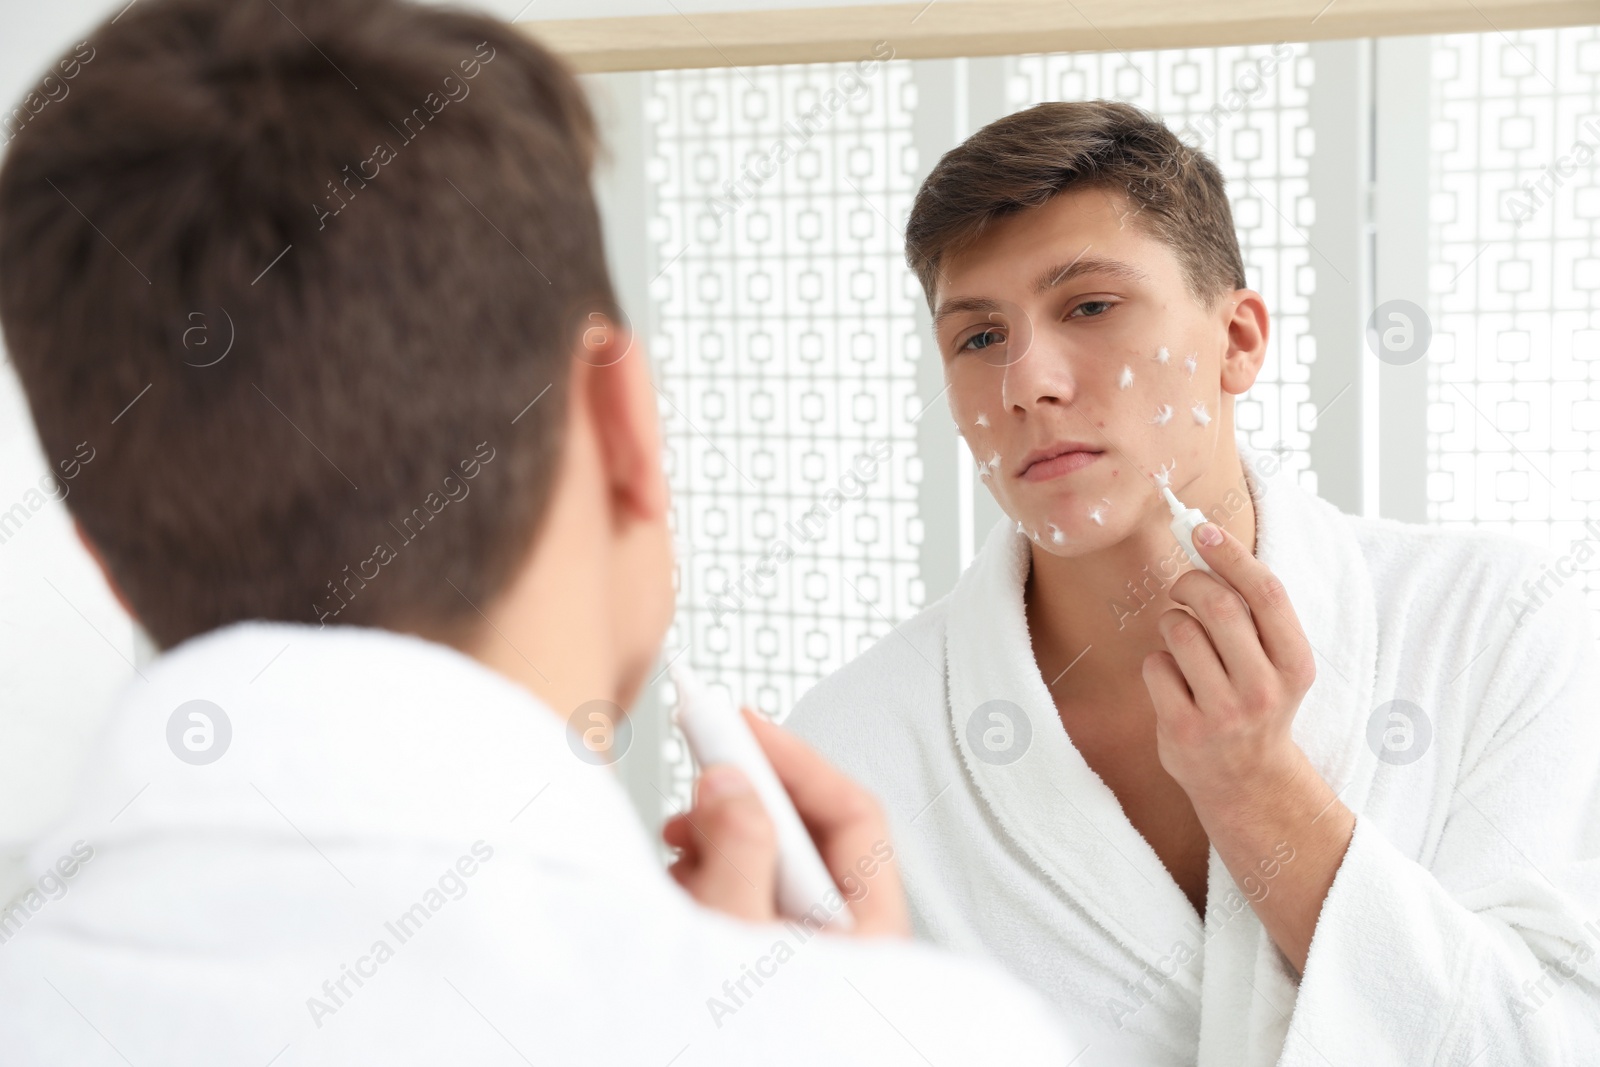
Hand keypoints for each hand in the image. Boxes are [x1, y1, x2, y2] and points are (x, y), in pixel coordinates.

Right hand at [663, 708, 910, 937]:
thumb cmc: (743, 1058)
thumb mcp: (737, 940)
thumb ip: (740, 854)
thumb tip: (729, 782)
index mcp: (868, 933)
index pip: (854, 815)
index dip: (797, 761)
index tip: (744, 725)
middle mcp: (840, 937)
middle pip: (806, 831)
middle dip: (745, 799)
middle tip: (703, 774)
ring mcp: (798, 947)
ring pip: (766, 857)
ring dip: (717, 838)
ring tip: (680, 841)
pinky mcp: (757, 959)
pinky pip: (738, 891)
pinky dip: (706, 875)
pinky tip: (680, 885)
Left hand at [1141, 520, 1317, 808]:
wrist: (1247, 780)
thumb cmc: (1256, 702)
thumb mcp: (1275, 662)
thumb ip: (1253, 612)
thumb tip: (1209, 541)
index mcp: (1295, 664)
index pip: (1266, 594)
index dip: (1232, 556)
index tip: (1202, 530)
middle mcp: (1264, 689)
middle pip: (1217, 605)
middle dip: (1189, 583)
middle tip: (1181, 588)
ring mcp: (1223, 712)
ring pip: (1179, 631)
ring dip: (1171, 624)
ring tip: (1183, 644)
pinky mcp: (1184, 728)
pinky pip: (1154, 665)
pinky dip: (1157, 663)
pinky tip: (1174, 682)